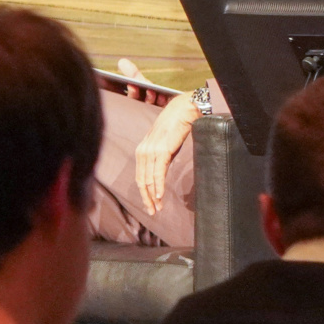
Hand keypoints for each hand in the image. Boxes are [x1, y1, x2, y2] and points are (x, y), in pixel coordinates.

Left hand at [133, 94, 203, 211]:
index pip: (140, 176)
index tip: (150, 205)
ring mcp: (151, 151)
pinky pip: (158, 173)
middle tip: (152, 212)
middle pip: (142, 181)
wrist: (183, 111)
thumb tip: (161, 174)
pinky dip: (158, 186)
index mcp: (141, 151)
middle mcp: (142, 151)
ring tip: (158, 208)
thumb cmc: (175, 128)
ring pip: (148, 179)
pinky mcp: (161, 151)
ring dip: (153, 196)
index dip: (144, 193)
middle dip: (147, 198)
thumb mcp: (165, 146)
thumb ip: (160, 159)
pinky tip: (160, 196)